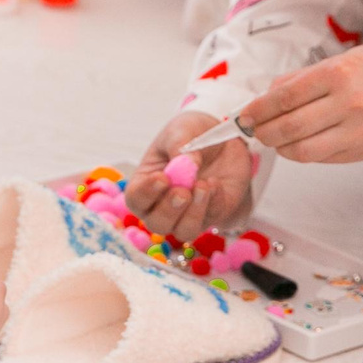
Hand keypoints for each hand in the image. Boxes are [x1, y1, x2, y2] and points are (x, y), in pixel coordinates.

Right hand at [125, 111, 255, 239]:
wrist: (226, 137)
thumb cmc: (193, 134)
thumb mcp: (181, 130)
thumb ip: (179, 145)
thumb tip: (188, 163)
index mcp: (146, 182)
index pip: (136, 199)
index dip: (146, 194)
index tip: (162, 178)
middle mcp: (163, 204)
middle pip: (156, 224)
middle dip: (169, 210)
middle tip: (182, 192)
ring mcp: (188, 213)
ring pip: (183, 232)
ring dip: (192, 214)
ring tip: (203, 186)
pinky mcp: (212, 215)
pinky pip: (210, 220)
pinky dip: (213, 203)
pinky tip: (215, 183)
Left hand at [241, 46, 362, 163]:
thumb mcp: (344, 59)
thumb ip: (305, 78)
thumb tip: (268, 95)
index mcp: (339, 74)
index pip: (286, 97)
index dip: (259, 109)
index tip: (245, 114)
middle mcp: (349, 104)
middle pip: (290, 127)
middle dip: (264, 132)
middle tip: (254, 131)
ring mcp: (358, 131)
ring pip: (305, 151)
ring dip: (282, 148)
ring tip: (275, 140)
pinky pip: (325, 158)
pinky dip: (305, 154)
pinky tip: (300, 144)